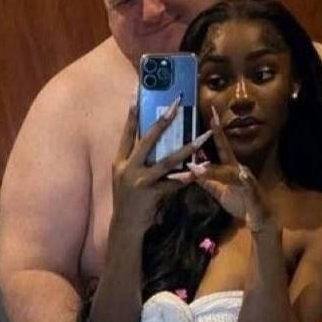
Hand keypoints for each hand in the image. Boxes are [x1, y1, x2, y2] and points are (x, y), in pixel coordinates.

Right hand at [112, 102, 212, 226]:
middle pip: (147, 140)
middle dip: (163, 121)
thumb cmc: (127, 199)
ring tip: (201, 138)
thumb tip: (149, 140)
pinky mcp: (151, 194)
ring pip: (166, 161)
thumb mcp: (124, 177)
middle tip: (176, 104)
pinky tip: (199, 171)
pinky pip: (173, 183)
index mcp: (120, 162)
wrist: (124, 226)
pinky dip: (187, 177)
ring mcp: (139, 181)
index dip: (132, 114)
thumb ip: (134, 160)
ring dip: (186, 149)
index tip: (137, 94)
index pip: (127, 133)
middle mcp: (128, 168)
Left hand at [180, 106, 272, 230]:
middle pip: (226, 151)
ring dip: (214, 169)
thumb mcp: (219, 191)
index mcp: (230, 168)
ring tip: (198, 168)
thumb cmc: (241, 203)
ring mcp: (246, 179)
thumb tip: (192, 169)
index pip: (221, 147)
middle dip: (219, 135)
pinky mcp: (252, 192)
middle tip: (211, 119)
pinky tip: (242, 175)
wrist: (259, 219)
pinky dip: (244, 181)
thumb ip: (207, 181)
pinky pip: (246, 185)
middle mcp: (238, 169)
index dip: (215, 132)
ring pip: (229, 171)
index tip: (210, 115)